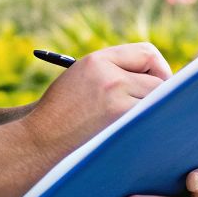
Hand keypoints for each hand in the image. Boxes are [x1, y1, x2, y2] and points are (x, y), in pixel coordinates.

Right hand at [19, 43, 171, 158]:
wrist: (37, 144)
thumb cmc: (59, 116)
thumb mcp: (81, 80)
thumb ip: (114, 73)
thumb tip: (160, 81)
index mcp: (98, 60)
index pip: (147, 53)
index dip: (158, 68)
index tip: (159, 84)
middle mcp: (109, 74)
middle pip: (158, 79)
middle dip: (160, 96)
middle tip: (157, 112)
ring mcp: (115, 97)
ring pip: (157, 100)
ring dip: (155, 113)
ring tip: (144, 125)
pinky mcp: (119, 119)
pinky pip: (150, 118)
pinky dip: (151, 125)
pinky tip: (142, 135)